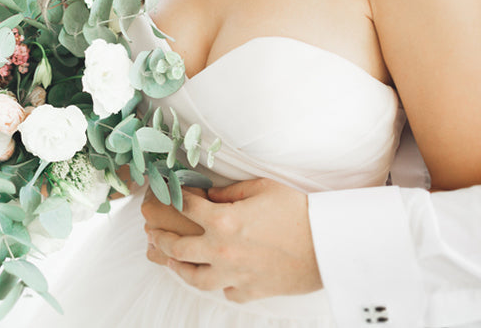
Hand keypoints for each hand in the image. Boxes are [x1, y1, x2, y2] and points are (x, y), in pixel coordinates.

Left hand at [147, 178, 321, 301]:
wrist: (329, 244)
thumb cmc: (298, 210)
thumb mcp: (262, 188)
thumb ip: (229, 192)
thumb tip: (208, 196)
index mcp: (223, 220)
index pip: (185, 207)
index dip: (172, 197)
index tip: (167, 193)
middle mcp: (222, 251)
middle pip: (176, 248)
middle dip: (159, 237)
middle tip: (151, 232)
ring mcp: (234, 275)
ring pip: (193, 278)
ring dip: (178, 268)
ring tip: (171, 261)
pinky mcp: (250, 291)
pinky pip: (226, 292)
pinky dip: (220, 284)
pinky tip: (217, 277)